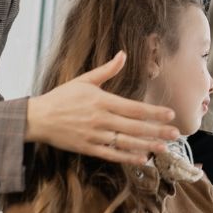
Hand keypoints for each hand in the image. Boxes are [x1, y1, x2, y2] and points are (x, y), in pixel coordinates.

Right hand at [25, 52, 179, 164]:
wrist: (37, 118)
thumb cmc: (62, 97)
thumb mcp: (84, 80)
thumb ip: (107, 70)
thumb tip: (123, 54)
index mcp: (102, 101)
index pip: (134, 108)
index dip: (154, 112)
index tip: (170, 115)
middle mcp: (100, 119)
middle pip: (134, 127)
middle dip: (157, 131)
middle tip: (176, 134)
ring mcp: (94, 136)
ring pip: (125, 143)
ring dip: (146, 146)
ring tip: (164, 149)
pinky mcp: (87, 148)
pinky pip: (111, 154)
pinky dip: (127, 158)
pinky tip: (142, 159)